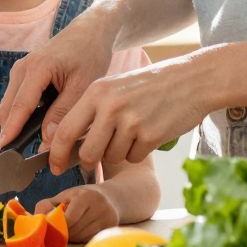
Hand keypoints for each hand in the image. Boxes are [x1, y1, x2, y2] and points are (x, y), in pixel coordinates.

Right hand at [0, 6, 120, 151]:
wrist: (89, 33)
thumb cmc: (89, 55)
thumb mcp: (82, 86)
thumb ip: (63, 112)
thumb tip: (46, 139)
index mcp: (37, 68)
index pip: (19, 106)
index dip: (11, 130)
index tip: (3, 150)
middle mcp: (22, 68)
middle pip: (7, 108)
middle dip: (11, 132)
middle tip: (21, 157)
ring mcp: (20, 70)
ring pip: (9, 105)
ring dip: (16, 125)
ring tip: (30, 146)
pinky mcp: (23, 75)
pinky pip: (16, 100)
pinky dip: (21, 116)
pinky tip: (35, 128)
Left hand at [36, 183, 120, 242]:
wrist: (111, 198)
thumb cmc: (81, 197)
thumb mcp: (64, 195)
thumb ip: (47, 205)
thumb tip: (35, 219)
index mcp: (86, 196)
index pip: (69, 219)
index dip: (58, 225)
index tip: (51, 226)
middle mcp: (100, 207)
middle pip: (75, 230)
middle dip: (62, 232)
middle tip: (56, 230)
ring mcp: (107, 219)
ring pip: (81, 237)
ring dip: (71, 237)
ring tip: (67, 230)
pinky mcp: (110, 228)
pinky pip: (89, 239)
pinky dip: (80, 238)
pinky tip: (79, 231)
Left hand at [43, 52, 217, 172]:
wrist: (191, 80)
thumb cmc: (149, 86)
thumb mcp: (114, 88)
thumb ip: (91, 112)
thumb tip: (67, 145)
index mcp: (96, 92)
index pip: (65, 130)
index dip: (56, 154)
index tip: (55, 166)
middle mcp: (110, 107)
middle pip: (87, 153)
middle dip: (89, 162)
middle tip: (96, 159)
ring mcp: (131, 121)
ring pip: (111, 158)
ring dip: (119, 153)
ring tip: (132, 132)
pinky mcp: (151, 135)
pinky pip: (133, 157)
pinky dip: (138, 152)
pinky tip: (148, 132)